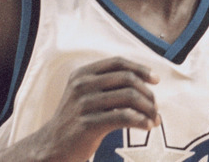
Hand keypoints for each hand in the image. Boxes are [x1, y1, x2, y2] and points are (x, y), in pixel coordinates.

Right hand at [36, 57, 160, 160]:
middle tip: (155, 107)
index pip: (118, 63)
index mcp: (82, 74)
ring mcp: (84, 104)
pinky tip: (147, 126)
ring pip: (129, 97)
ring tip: (154, 119)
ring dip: (148, 109)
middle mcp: (82, 85)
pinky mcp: (88, 124)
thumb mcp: (85, 93)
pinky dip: (141, 121)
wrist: (52, 145)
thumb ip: (108, 84)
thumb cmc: (76, 118)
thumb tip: (146, 81)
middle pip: (127, 79)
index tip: (155, 79)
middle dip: (147, 93)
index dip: (140, 69)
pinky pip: (124, 117)